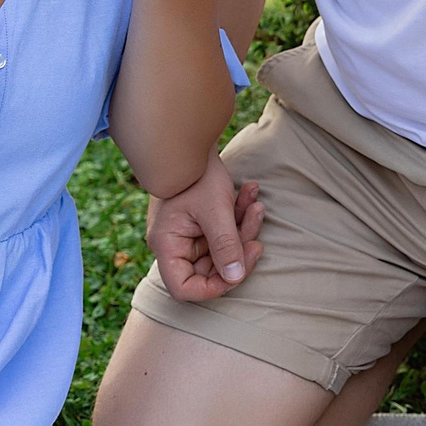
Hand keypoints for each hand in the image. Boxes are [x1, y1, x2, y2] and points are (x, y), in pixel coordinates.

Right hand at [144, 154, 265, 301]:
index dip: (212, 289)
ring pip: (221, 249)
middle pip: (210, 269)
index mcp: (167, 245)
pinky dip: (238, 217)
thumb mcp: (215, 209)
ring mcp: (187, 233)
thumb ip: (226, 245)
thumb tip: (235, 278)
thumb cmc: (197, 171)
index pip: (184, 289)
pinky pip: (222, 231)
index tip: (238, 272)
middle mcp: (174, 244)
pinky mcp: (199, 221)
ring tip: (257, 205)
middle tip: (258, 236)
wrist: (189, 136)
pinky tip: (250, 194)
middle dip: (238, 251)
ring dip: (242, 230)